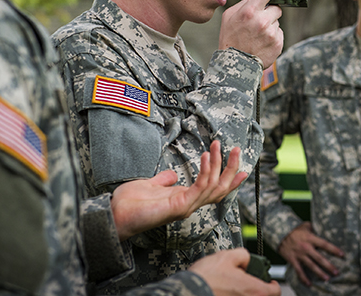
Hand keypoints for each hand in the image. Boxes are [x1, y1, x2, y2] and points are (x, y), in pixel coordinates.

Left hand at [111, 140, 247, 239]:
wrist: (116, 214)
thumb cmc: (130, 203)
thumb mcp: (151, 186)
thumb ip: (164, 181)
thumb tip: (173, 175)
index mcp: (185, 199)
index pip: (213, 190)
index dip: (229, 181)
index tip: (243, 170)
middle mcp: (189, 204)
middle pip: (220, 189)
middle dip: (230, 169)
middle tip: (236, 149)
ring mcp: (186, 206)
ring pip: (213, 186)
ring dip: (219, 164)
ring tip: (218, 145)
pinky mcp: (180, 206)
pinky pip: (199, 187)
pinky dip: (205, 171)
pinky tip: (205, 155)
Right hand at [189, 248, 280, 295]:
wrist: (188, 292)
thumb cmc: (207, 278)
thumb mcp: (227, 256)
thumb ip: (243, 255)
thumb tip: (246, 261)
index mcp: (256, 291)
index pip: (276, 291)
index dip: (273, 284)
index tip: (268, 281)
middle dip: (257, 290)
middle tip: (247, 283)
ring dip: (244, 294)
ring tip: (233, 289)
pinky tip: (224, 293)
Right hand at [219, 0, 295, 66]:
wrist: (235, 65)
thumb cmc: (230, 38)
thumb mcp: (229, 16)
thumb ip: (244, 4)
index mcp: (249, 11)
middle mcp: (262, 21)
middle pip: (276, 8)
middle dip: (270, 12)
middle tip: (258, 22)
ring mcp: (271, 33)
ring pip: (277, 21)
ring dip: (270, 25)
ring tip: (257, 36)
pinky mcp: (278, 43)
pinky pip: (279, 33)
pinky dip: (272, 36)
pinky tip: (262, 43)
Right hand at [278, 222, 343, 286]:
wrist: (279, 233)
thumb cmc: (294, 229)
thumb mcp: (305, 226)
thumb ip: (314, 229)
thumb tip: (323, 229)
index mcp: (310, 238)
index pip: (325, 244)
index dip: (334, 250)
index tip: (342, 255)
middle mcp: (306, 247)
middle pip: (319, 258)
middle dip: (329, 266)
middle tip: (337, 272)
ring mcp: (299, 254)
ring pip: (311, 266)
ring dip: (319, 273)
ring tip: (327, 279)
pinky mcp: (292, 260)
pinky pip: (299, 271)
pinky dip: (304, 278)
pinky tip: (309, 284)